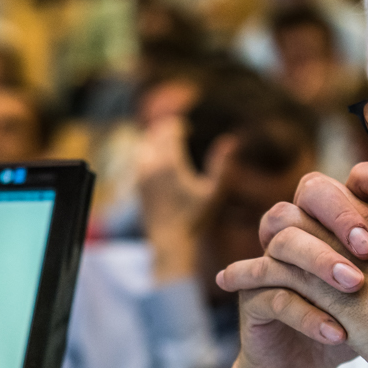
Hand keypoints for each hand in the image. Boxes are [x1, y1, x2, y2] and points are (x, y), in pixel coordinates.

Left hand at [135, 116, 218, 283]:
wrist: (170, 241)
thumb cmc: (195, 218)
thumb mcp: (214, 192)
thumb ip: (222, 165)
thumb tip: (231, 140)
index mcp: (170, 163)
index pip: (169, 130)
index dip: (178, 126)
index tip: (188, 129)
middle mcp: (151, 166)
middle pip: (154, 134)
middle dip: (166, 130)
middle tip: (179, 132)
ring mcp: (141, 175)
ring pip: (143, 145)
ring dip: (155, 140)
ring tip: (169, 144)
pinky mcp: (137, 185)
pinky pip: (139, 159)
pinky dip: (148, 153)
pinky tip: (160, 160)